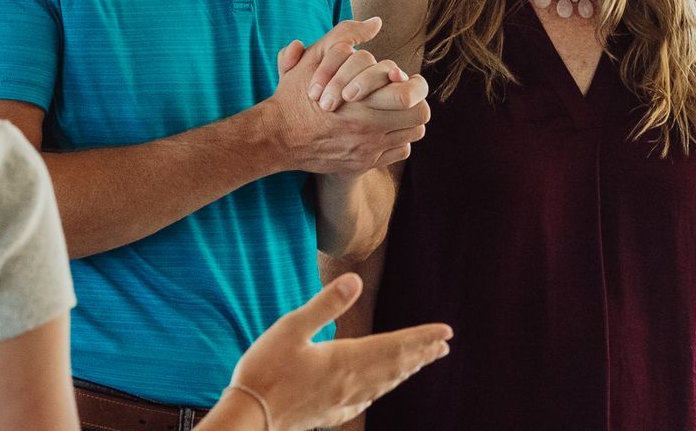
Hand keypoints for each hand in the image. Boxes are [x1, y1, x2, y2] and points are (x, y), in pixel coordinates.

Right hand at [224, 273, 450, 430]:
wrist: (250, 419)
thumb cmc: (265, 370)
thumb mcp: (291, 328)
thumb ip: (325, 304)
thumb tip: (355, 279)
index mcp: (345, 359)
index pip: (395, 346)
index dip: (422, 338)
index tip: (446, 332)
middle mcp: (351, 383)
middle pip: (395, 367)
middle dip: (421, 354)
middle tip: (443, 346)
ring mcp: (342, 401)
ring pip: (384, 385)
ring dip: (405, 371)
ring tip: (420, 363)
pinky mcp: (330, 413)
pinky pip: (367, 399)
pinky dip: (383, 389)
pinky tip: (378, 390)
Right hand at [267, 22, 427, 172]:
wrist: (277, 137)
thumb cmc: (295, 95)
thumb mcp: (315, 57)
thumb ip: (346, 34)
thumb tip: (376, 22)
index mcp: (359, 102)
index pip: (409, 95)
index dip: (413, 84)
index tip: (404, 78)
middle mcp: (368, 129)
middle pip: (418, 115)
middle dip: (416, 101)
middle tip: (405, 94)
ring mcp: (368, 149)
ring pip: (412, 134)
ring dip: (408, 120)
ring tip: (396, 110)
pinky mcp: (364, 164)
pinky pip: (399, 151)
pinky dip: (396, 140)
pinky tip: (382, 129)